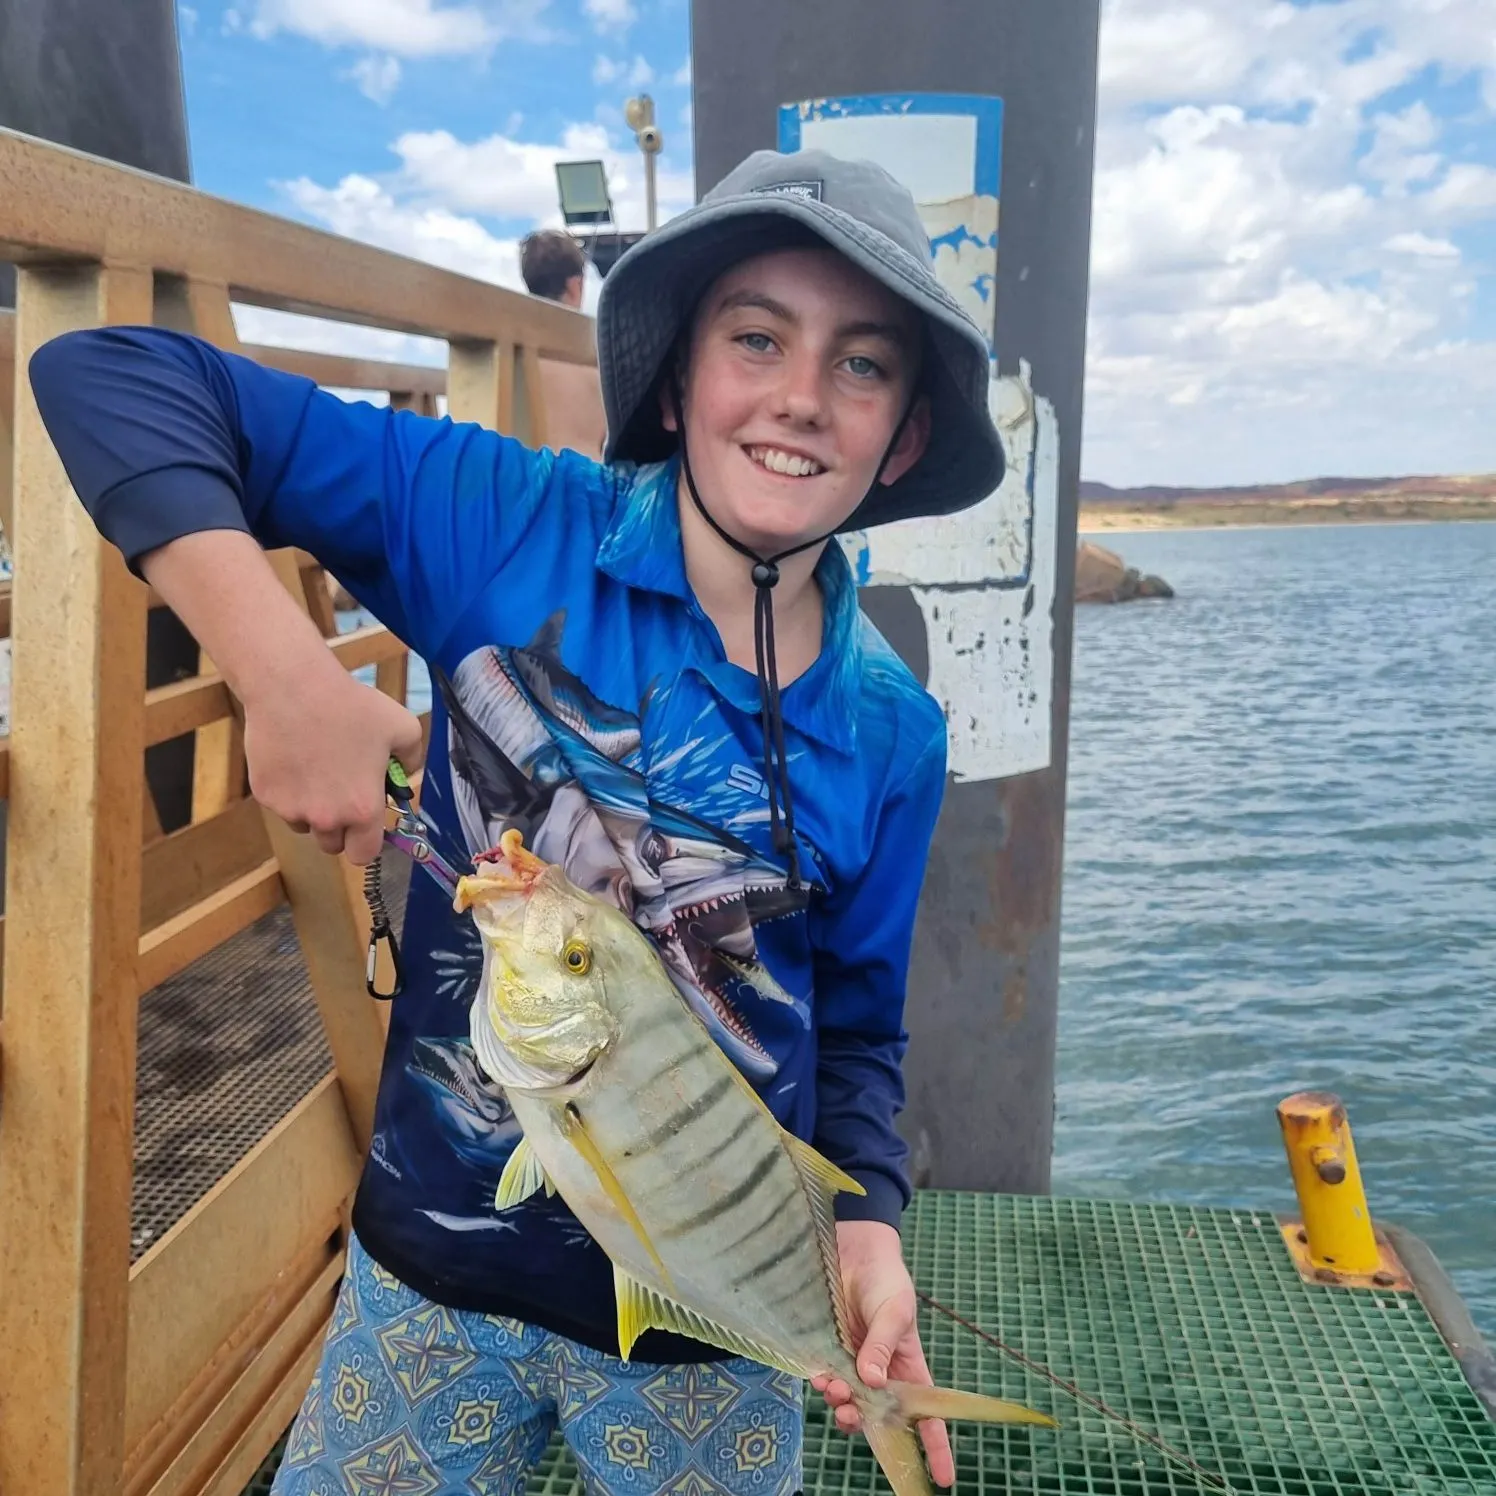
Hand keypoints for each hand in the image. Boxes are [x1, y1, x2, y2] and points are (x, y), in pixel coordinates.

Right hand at [243, 658, 423, 863]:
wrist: (292, 687)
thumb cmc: (351, 706)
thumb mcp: (403, 727)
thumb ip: (413, 759)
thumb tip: (405, 774)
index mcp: (362, 809)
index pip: (364, 854)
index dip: (367, 842)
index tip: (367, 825)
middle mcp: (325, 818)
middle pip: (332, 844)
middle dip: (341, 827)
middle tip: (343, 793)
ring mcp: (290, 809)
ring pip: (304, 824)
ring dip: (312, 810)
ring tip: (318, 770)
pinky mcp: (264, 794)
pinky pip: (281, 803)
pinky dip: (289, 790)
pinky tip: (295, 757)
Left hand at [811, 1220, 954, 1488]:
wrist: (852, 1252)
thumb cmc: (886, 1280)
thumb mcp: (894, 1311)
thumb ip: (884, 1346)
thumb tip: (872, 1383)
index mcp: (909, 1368)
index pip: (926, 1414)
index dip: (936, 1446)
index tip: (944, 1478)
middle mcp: (882, 1374)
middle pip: (879, 1416)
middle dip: (866, 1424)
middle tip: (851, 1414)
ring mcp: (854, 1365)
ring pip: (850, 1402)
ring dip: (842, 1404)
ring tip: (833, 1388)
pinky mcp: (831, 1353)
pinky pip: (827, 1381)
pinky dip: (823, 1385)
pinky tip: (819, 1376)